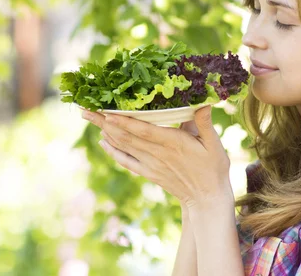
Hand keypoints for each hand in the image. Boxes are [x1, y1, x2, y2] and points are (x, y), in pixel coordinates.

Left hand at [81, 105, 233, 209]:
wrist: (206, 199)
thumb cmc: (213, 169)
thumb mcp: (214, 144)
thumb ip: (204, 122)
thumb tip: (203, 101)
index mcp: (173, 143)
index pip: (143, 131)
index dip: (124, 121)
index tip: (106, 111)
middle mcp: (157, 154)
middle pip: (126, 136)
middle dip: (104, 122)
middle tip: (86, 109)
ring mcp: (151, 164)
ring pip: (123, 146)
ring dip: (105, 132)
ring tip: (89, 118)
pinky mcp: (149, 172)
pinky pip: (126, 161)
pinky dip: (113, 151)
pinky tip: (103, 141)